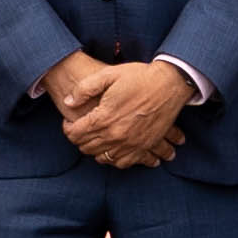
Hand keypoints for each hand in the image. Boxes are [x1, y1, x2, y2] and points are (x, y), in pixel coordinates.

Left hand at [42, 53, 186, 168]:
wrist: (170, 83)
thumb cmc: (139, 77)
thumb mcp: (108, 75)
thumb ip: (84, 89)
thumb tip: (68, 102)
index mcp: (104, 118)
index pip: (74, 134)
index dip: (67, 128)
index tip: (70, 120)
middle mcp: (116, 135)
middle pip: (86, 147)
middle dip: (79, 138)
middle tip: (82, 127)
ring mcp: (131, 144)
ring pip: (102, 158)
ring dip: (95, 149)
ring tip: (96, 137)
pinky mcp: (145, 146)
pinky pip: (123, 163)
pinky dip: (114, 159)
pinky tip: (112, 149)